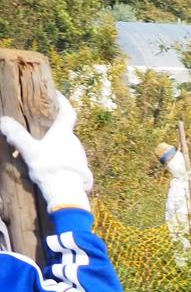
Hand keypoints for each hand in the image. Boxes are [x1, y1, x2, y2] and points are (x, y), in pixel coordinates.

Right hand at [0, 93, 94, 214]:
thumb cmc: (49, 170)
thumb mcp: (30, 151)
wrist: (68, 196)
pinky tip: (50, 165)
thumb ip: (17, 135)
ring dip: (56, 145)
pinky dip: (60, 158)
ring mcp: (80, 157)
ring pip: (66, 146)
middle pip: (64, 131)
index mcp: (64, 134)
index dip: (63, 102)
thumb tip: (3, 120)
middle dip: (53, 129)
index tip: (58, 95)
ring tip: (42, 150)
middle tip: (39, 129)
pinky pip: (69, 159)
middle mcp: (75, 143)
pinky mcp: (81, 170)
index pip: (68, 113)